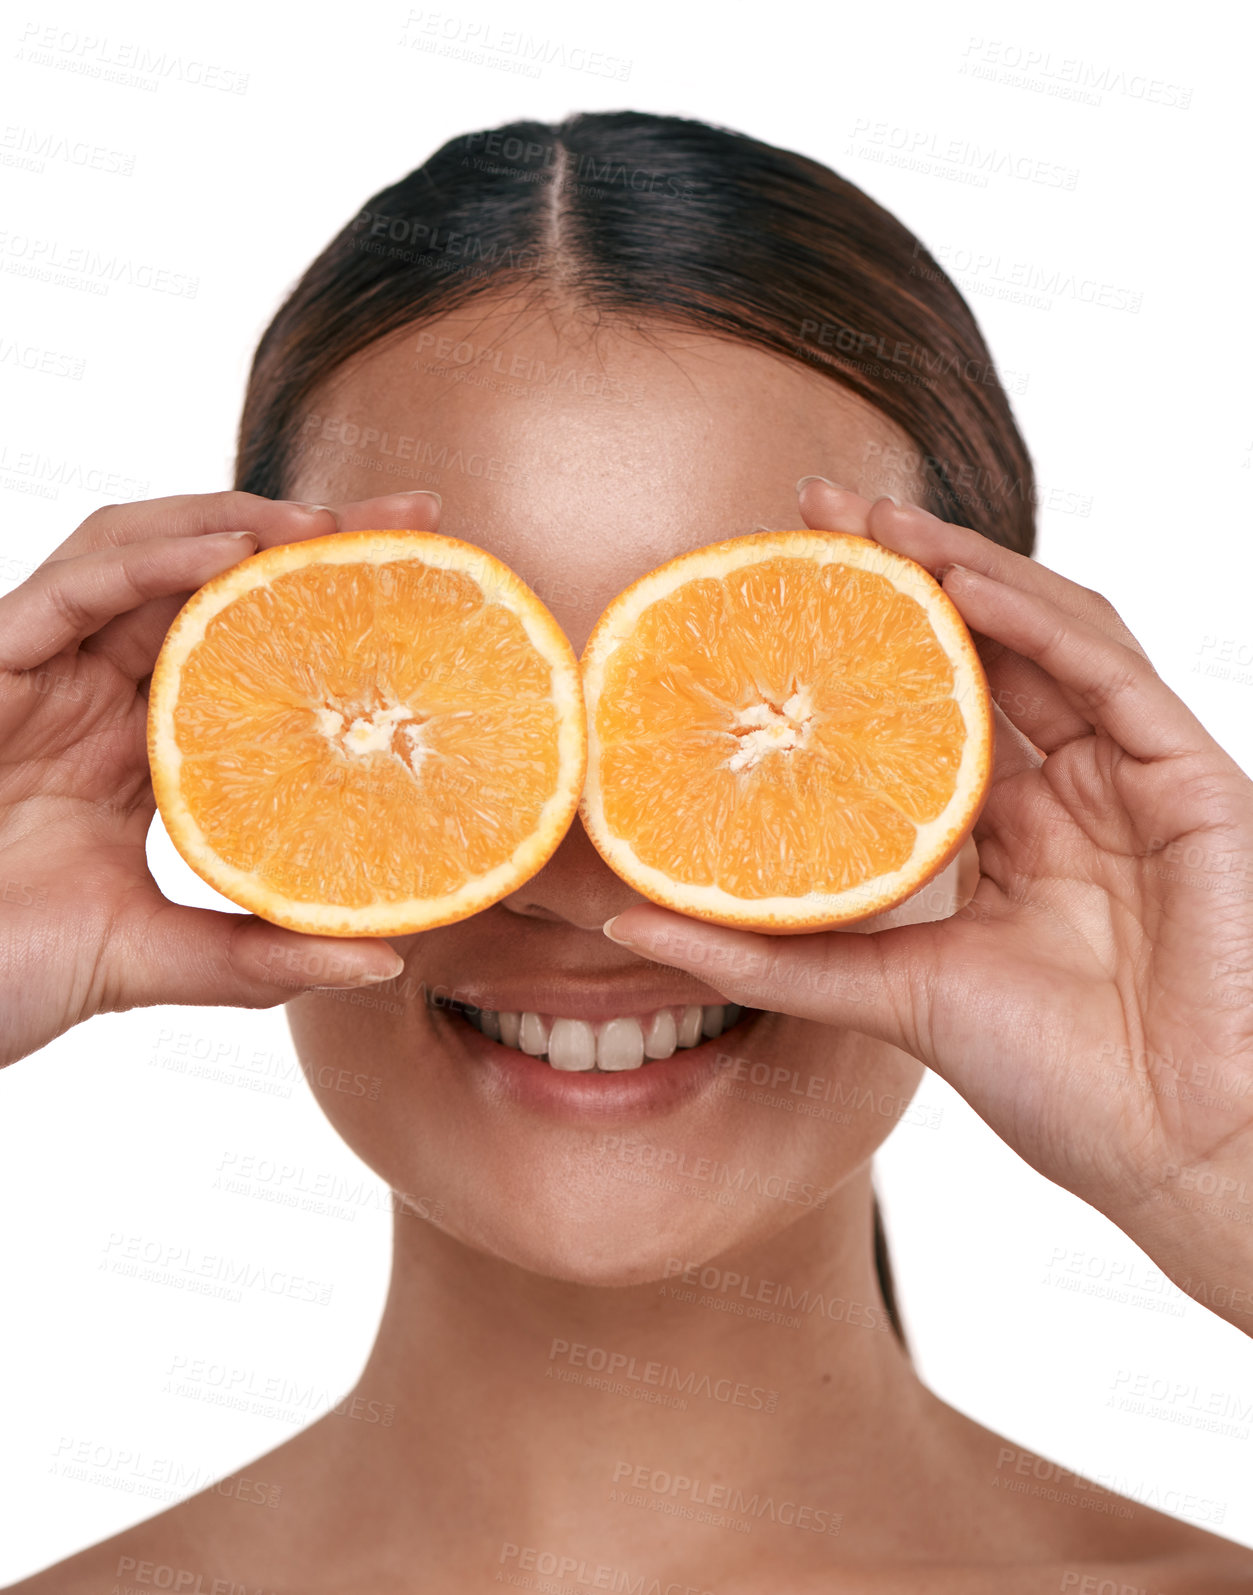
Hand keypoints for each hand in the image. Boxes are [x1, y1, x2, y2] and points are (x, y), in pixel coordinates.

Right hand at [0, 488, 440, 1069]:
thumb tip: (381, 958)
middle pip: (211, 581)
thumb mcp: (154, 959)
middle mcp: (96, 695)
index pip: (251, 652)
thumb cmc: (1, 972)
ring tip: (327, 524)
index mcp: (141, 749)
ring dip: (235, 523)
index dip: (329, 613)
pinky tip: (232, 552)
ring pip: (140, 554)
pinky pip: (74, 587)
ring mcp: (42, 672)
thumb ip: (258, 956)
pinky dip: (153, 559)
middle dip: (308, 536)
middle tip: (410, 516)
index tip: (427, 593)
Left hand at [604, 482, 1252, 1331]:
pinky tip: (964, 582)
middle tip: (814, 508)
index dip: (858, 636)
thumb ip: (764, 954)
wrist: (1173, 1148)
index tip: (770, 582)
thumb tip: (623, 925)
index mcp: (1006, 830)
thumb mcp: (881, 993)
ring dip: (966, 566)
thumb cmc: (1053, 1081)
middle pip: (983, 644)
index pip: (926, 701)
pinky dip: (1037, 619)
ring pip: (1050, 632)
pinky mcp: (1190, 779)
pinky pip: (1110, 672)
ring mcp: (1130, 777)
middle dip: (905, 566)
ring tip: (878, 522)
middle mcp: (1068, 787)